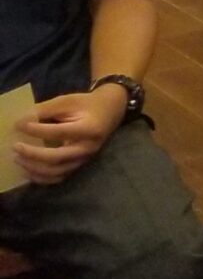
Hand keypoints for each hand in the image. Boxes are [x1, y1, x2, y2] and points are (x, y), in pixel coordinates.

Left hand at [10, 86, 126, 186]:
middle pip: (57, 157)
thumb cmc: (86, 104)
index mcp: (89, 129)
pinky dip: (41, 177)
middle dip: (33, 154)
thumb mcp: (67, 101)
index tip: (19, 125)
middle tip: (15, 147)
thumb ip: (44, 110)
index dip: (37, 130)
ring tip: (19, 158)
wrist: (109, 111)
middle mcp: (88, 148)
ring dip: (34, 167)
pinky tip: (28, 170)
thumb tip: (21, 122)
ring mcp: (84, 159)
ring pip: (56, 171)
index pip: (59, 132)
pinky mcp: (79, 165)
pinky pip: (59, 177)